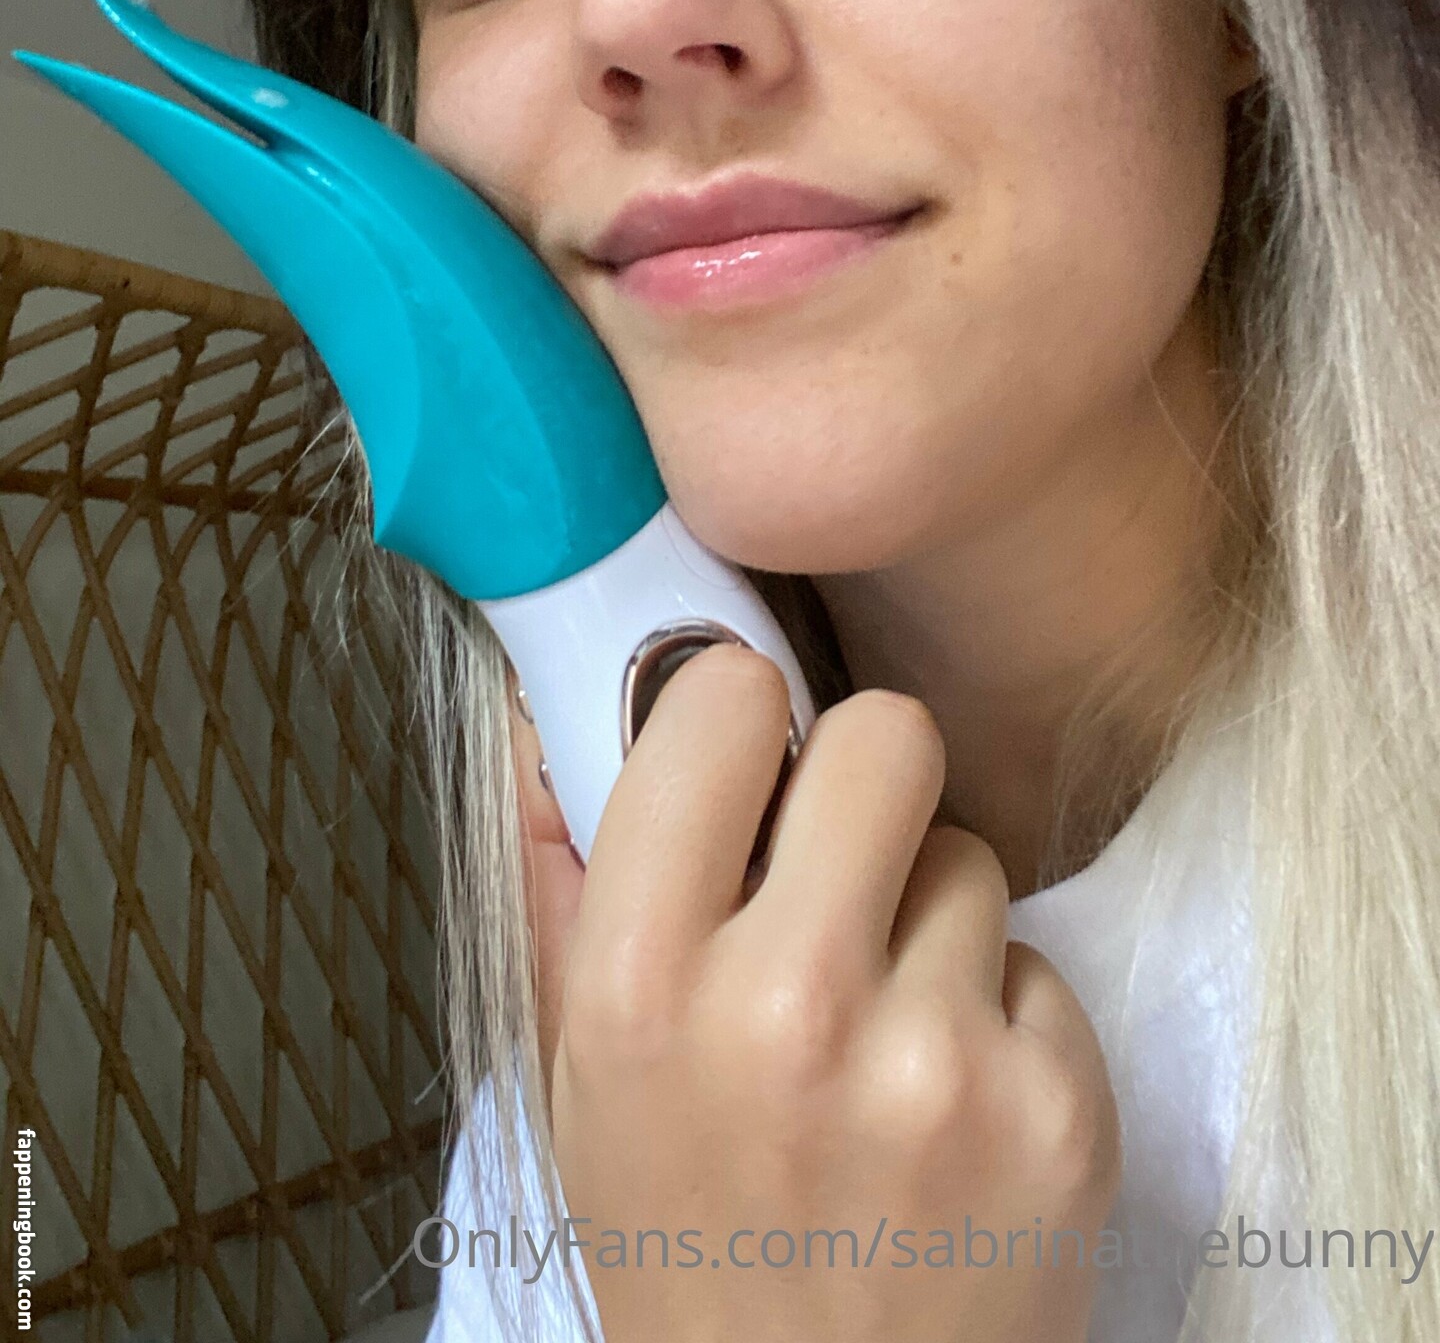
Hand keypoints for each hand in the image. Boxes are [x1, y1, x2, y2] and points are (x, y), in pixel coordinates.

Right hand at [516, 644, 1121, 1342]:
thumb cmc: (680, 1240)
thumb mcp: (572, 1074)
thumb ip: (562, 874)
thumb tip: (558, 690)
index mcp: (639, 983)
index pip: (724, 701)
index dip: (738, 718)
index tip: (744, 764)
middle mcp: (788, 1007)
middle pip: (886, 734)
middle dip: (862, 783)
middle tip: (838, 864)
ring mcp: (936, 1063)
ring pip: (970, 851)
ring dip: (929, 917)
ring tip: (884, 1029)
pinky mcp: (1057, 1112)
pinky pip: (1036, 963)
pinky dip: (1000, 1018)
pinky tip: (951, 1108)